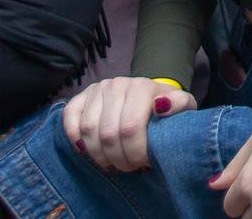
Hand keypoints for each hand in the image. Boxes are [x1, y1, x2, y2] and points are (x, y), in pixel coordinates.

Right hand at [62, 75, 196, 172]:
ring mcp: (97, 89)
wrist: (148, 97)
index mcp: (142, 87)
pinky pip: (69, 119)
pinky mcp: (81, 97)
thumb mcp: (182, 107)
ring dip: (98, 154)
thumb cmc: (165, 109)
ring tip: (111, 162)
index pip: (130, 128)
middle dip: (117, 158)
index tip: (142, 163)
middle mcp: (117, 84)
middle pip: (108, 133)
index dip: (133, 153)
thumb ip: (180, 105)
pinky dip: (76, 139)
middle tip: (127, 167)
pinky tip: (88, 151)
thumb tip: (162, 106)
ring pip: (88, 130)